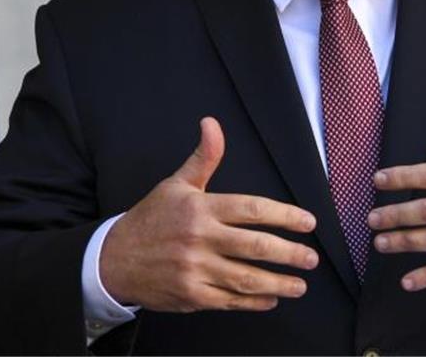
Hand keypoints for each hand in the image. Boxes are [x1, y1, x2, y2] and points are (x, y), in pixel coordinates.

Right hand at [99, 117, 318, 311]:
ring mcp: (195, 268)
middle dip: (289, 253)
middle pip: (255, 246)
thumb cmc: (151, 219)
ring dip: (278, 283)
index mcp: (200, 207)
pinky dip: (254, 302)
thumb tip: (212, 123)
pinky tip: (271, 299)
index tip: (307, 222)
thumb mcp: (176, 184)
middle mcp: (199, 238)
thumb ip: (203, 158)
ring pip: (246, 277)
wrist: (114, 259)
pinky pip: (229, 300)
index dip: (285, 215)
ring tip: (300, 284)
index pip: (252, 209)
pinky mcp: (191, 295)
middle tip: (311, 257)